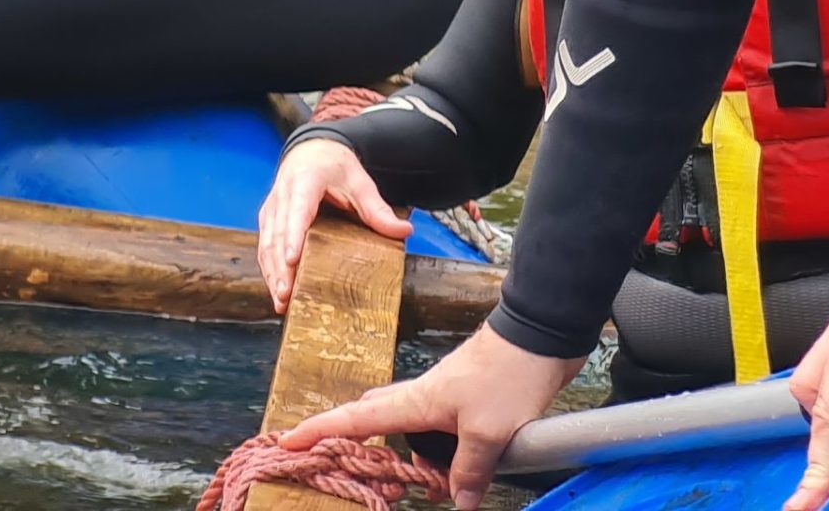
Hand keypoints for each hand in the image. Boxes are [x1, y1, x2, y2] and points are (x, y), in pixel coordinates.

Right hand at [255, 137, 413, 313]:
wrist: (312, 150)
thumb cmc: (334, 165)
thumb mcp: (360, 182)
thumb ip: (378, 209)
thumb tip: (404, 231)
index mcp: (305, 181)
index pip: (297, 211)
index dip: (292, 236)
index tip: (292, 259)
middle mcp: (283, 194)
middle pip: (278, 234)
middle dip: (281, 267)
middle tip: (287, 294)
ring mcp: (272, 208)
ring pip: (267, 243)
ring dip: (272, 272)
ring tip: (281, 300)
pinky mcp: (269, 219)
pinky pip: (265, 246)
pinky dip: (269, 269)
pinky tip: (276, 289)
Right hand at [278, 321, 581, 510]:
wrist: (541, 334)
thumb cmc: (509, 374)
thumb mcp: (488, 431)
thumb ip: (469, 471)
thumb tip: (458, 503)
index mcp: (417, 401)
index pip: (357, 419)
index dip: (319, 431)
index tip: (287, 441)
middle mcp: (423, 398)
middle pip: (373, 420)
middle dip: (350, 443)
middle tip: (338, 469)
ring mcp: (445, 398)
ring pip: (407, 429)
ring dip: (400, 456)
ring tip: (402, 487)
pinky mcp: (468, 401)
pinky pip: (437, 433)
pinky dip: (432, 454)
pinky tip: (449, 476)